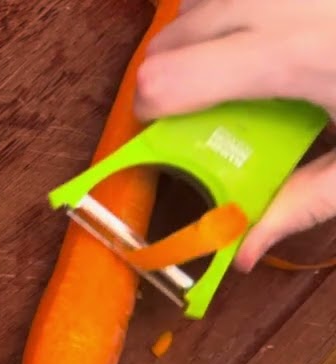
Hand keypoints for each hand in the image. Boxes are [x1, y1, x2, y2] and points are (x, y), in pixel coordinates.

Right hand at [133, 0, 335, 271]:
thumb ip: (301, 203)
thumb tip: (241, 253)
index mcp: (297, 57)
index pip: (171, 77)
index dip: (149, 110)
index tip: (157, 135)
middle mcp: (288, 5)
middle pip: (173, 35)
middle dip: (162, 76)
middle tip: (182, 114)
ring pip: (199, 3)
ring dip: (191, 40)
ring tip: (216, 75)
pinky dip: (226, 15)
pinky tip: (247, 41)